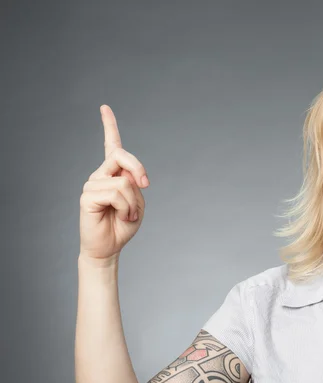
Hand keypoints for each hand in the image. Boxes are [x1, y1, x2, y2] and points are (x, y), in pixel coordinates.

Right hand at [79, 105, 149, 265]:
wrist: (109, 247)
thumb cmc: (123, 224)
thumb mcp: (138, 202)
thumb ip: (134, 184)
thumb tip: (126, 175)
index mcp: (113, 173)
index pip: (111, 145)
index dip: (109, 126)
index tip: (104, 107)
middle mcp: (100, 174)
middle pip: (121, 156)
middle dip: (138, 168)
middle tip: (145, 185)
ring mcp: (92, 184)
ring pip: (123, 182)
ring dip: (134, 201)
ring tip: (128, 214)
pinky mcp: (87, 196)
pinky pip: (116, 194)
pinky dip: (127, 208)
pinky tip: (121, 216)